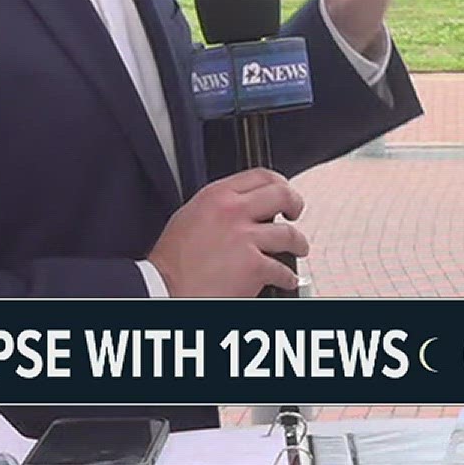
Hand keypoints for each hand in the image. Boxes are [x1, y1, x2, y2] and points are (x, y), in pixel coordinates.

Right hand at [146, 168, 308, 296]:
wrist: (165, 289)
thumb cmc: (172, 261)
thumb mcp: (190, 216)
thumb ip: (218, 206)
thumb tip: (241, 206)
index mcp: (216, 196)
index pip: (260, 175)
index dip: (279, 182)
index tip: (283, 190)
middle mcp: (233, 212)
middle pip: (282, 195)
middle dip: (295, 204)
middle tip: (296, 212)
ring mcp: (245, 239)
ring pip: (289, 234)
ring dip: (298, 243)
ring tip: (298, 247)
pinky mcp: (254, 266)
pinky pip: (282, 269)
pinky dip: (287, 276)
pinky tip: (285, 278)